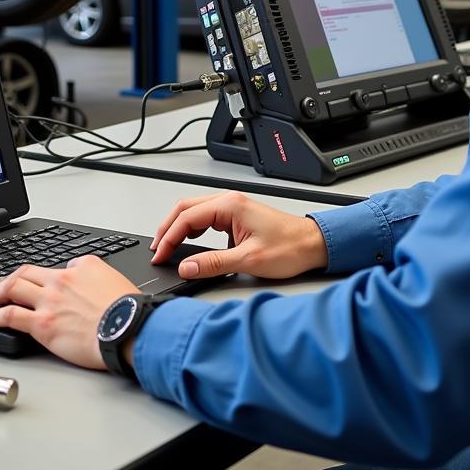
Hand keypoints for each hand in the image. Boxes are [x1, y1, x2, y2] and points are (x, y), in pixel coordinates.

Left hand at [0, 256, 139, 369]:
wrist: (129, 327)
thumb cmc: (128, 310)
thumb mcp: (115, 279)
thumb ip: (97, 276)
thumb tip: (89, 282)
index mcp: (81, 267)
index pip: (53, 267)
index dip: (41, 277)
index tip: (34, 285)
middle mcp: (61, 279)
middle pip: (24, 273)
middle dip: (5, 280)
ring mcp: (49, 301)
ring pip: (12, 289)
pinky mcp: (42, 323)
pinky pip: (10, 315)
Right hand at [150, 191, 327, 279]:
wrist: (312, 244)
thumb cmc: (289, 248)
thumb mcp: (248, 260)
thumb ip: (213, 263)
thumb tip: (187, 268)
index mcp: (230, 206)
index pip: (187, 217)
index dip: (168, 237)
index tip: (159, 254)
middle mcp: (229, 201)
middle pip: (185, 208)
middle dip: (167, 229)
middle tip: (157, 250)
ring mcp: (232, 207)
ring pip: (194, 211)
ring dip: (178, 228)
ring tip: (168, 248)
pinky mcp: (236, 216)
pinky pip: (206, 217)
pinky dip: (192, 229)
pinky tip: (188, 242)